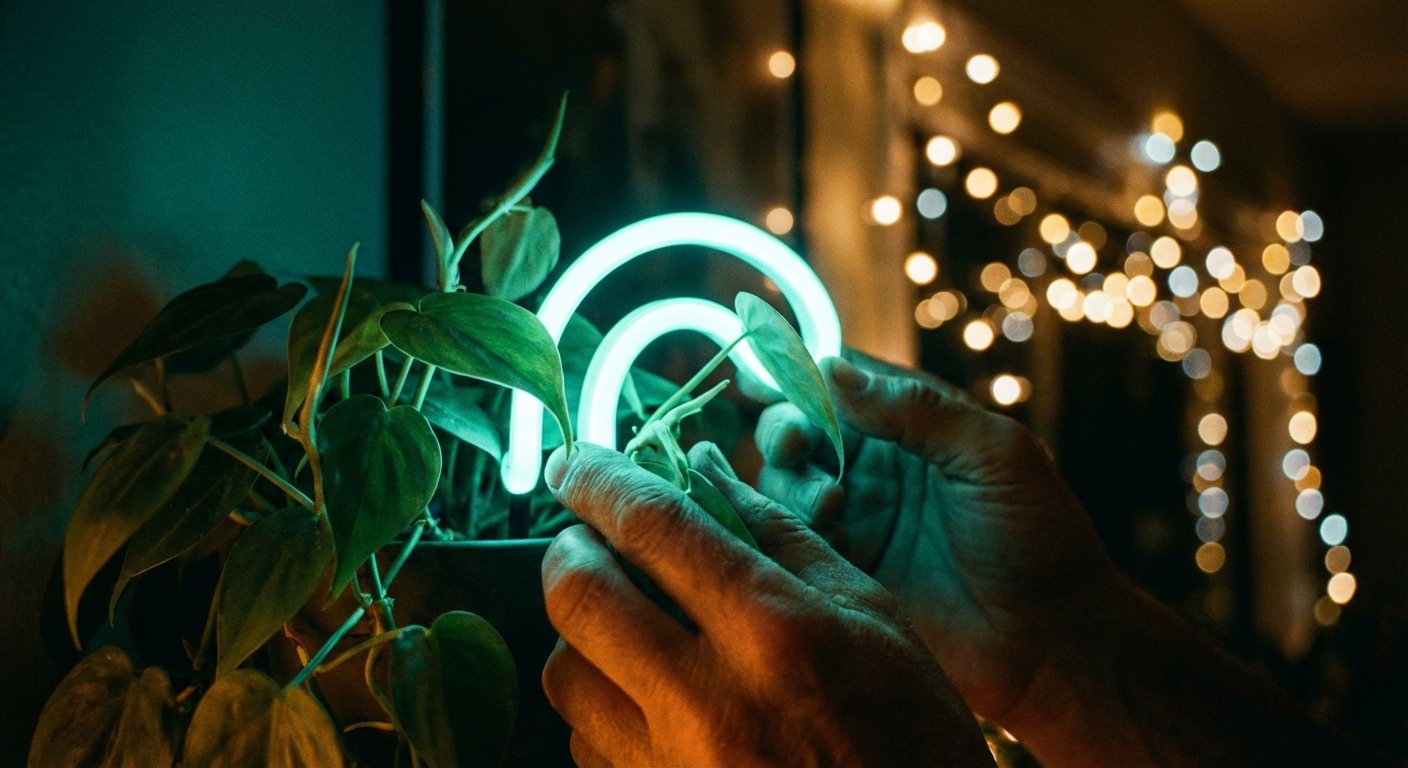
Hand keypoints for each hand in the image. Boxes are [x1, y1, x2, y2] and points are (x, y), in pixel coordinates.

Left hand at [540, 441, 992, 766]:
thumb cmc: (910, 733)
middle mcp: (708, 699)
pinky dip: (598, 704)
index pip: (652, 525)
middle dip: (568, 550)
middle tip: (590, 538)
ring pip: (563, 673)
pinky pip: (582, 742)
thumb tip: (702, 468)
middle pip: (577, 595)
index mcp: (773, 631)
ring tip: (626, 624)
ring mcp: (670, 765)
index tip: (576, 462)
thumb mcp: (874, 618)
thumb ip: (780, 536)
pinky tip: (646, 696)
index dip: (598, 478)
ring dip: (579, 633)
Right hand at [755, 352, 1119, 729]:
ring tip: (830, 504)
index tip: (767, 376)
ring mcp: (859, 517)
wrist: (1050, 638)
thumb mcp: (992, 453)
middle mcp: (878, 465)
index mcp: (916, 425)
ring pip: (787, 484)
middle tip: (792, 445)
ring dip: (791, 484)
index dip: (801, 375)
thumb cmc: (1039, 536)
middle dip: (784, 430)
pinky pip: (794, 541)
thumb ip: (917, 410)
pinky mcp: (846, 569)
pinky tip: (831, 538)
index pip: (844, 383)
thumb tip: (833, 368)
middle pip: (800, 429)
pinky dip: (792, 532)